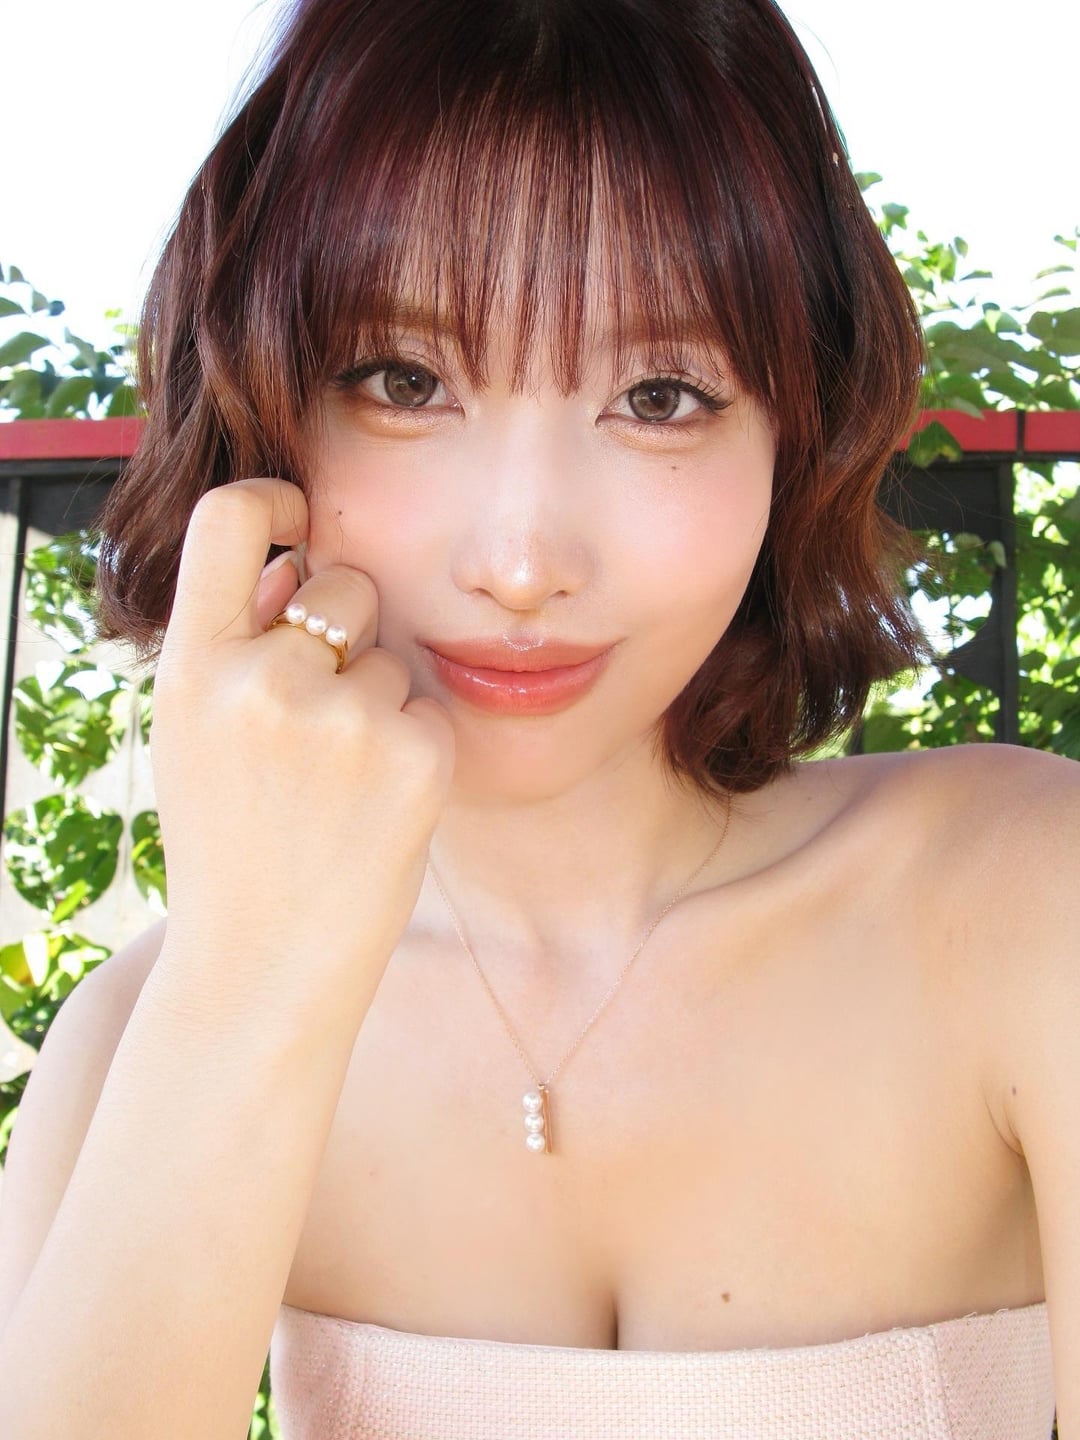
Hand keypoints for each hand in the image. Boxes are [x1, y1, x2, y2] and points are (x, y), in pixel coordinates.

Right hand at [148, 477, 454, 1014]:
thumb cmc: (229, 842)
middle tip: (321, 720)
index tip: (298, 515)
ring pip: (392, 655)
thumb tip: (298, 558)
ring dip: (378, 700)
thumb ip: (234, 640)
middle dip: (348, 629)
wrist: (263, 962)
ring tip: (337, 785)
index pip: (228, 520)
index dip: (271, 499)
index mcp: (194, 667)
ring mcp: (343, 720)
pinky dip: (414, 745)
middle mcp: (265, 679)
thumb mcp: (193, 734)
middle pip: (344, 584)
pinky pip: (429, 707)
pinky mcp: (415, 758)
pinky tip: (376, 806)